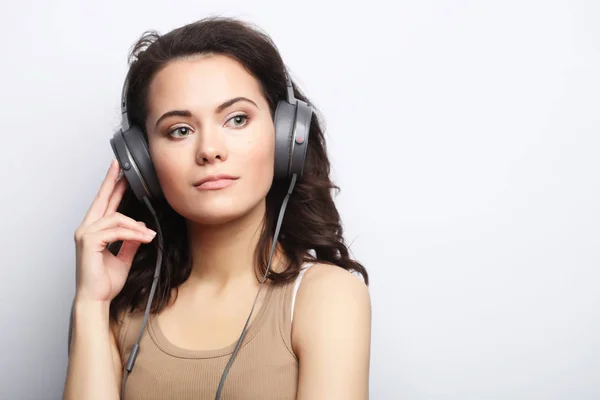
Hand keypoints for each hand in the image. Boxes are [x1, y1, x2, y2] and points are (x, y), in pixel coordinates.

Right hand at [74, 159, 155, 302]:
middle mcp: (87, 228)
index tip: (118, 170)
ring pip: (116, 218)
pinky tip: (144, 237)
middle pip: (103, 199)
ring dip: (136, 226)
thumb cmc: (105, 281)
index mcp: (94, 230)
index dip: (111, 185)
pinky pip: (117, 230)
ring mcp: (86, 234)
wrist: (97, 299)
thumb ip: (130, 241)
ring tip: (149, 234)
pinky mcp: (89, 242)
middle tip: (121, 166)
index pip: (104, 203)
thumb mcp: (124, 257)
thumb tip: (140, 229)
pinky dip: (133, 233)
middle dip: (114, 182)